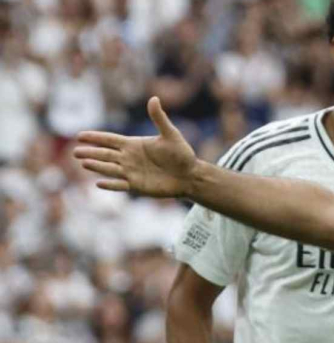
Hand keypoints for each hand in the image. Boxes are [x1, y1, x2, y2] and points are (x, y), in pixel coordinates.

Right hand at [73, 97, 196, 197]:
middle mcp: (129, 158)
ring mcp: (132, 172)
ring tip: (83, 163)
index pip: (110, 139)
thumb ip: (159, 118)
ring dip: (97, 166)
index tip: (79, 135)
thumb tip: (154, 98)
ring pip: (110, 168)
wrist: (190, 175)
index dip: (95, 137)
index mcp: (133, 144)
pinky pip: (120, 185)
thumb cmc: (181, 154)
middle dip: (90, 152)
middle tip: (75, 151)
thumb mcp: (171, 135)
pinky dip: (111, 184)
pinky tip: (99, 183)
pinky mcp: (137, 186)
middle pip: (105, 154)